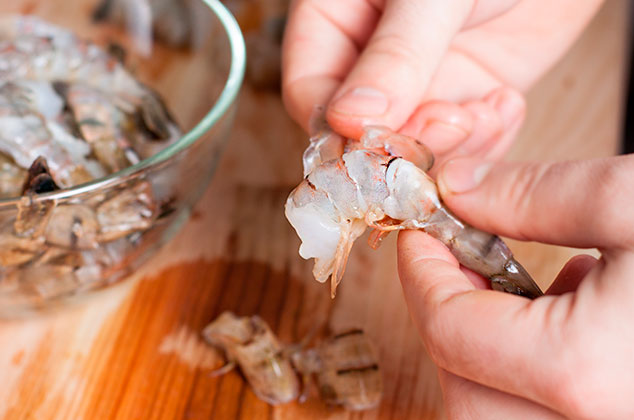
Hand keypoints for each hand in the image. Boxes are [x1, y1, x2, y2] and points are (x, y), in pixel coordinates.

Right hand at [282, 0, 602, 158]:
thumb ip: (395, 53)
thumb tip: (352, 122)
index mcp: (334, 21)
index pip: (310, 92)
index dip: (338, 128)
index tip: (377, 139)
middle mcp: (369, 61)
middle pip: (360, 133)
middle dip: (404, 142)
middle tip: (450, 123)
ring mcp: (417, 84)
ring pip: (411, 148)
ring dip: (450, 148)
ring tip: (485, 114)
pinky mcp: (463, 98)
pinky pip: (460, 145)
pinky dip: (484, 143)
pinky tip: (505, 106)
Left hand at [397, 155, 633, 418]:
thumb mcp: (631, 201)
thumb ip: (534, 196)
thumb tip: (460, 188)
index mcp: (575, 369)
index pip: (446, 329)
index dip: (419, 273)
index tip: (418, 232)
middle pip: (462, 385)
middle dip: (443, 314)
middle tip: (456, 260)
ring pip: (495, 406)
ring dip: (484, 341)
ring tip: (511, 278)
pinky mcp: (616, 414)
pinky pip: (543, 409)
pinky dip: (531, 363)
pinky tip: (570, 305)